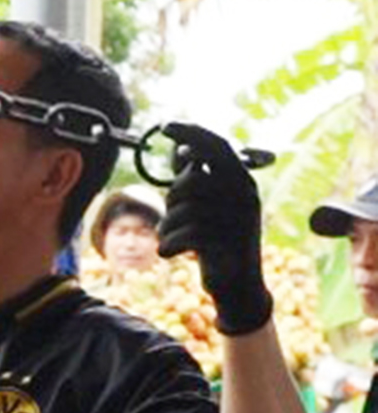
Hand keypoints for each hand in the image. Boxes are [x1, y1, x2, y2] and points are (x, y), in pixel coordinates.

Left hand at [156, 122, 272, 335]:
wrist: (235, 285)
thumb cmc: (216, 240)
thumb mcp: (207, 205)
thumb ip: (196, 177)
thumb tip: (180, 148)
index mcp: (242, 182)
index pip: (218, 146)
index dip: (191, 134)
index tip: (164, 127)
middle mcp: (246, 197)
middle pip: (193, 181)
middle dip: (173, 197)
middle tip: (173, 214)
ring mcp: (240, 221)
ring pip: (185, 210)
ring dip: (168, 226)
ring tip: (170, 237)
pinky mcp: (229, 246)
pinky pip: (187, 235)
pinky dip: (169, 244)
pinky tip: (168, 253)